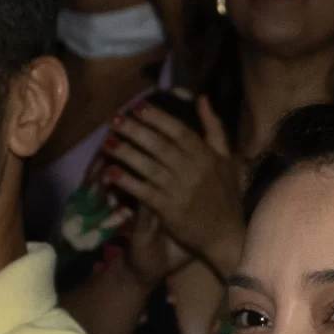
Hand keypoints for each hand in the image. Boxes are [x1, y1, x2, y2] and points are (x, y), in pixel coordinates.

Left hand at [103, 96, 243, 275]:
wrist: (225, 235)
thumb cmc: (226, 195)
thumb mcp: (226, 158)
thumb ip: (215, 128)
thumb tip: (202, 98)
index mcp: (205, 154)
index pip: (178, 130)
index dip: (157, 117)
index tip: (137, 106)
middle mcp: (191, 168)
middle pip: (158, 144)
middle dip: (135, 130)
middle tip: (113, 119)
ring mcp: (178, 188)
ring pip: (148, 166)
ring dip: (126, 153)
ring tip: (107, 142)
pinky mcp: (167, 208)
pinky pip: (143, 191)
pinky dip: (126, 181)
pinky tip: (110, 173)